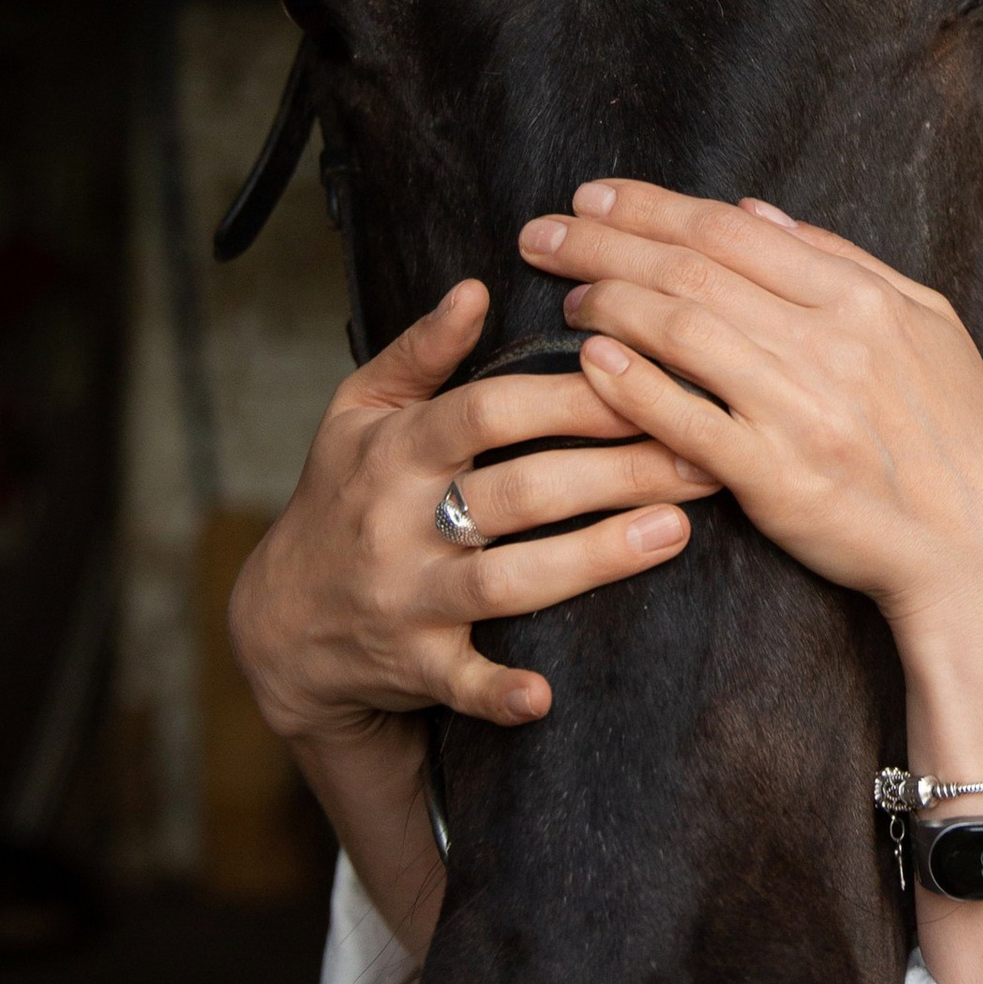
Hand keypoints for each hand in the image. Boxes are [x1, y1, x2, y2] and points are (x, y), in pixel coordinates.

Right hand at [228, 278, 715, 749]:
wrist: (281, 621)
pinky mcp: (413, 664)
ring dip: (591, 559)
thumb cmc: (342, 495)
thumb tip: (476, 287)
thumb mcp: (358, 413)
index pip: (486, 412)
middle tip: (701, 455)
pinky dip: (497, 692)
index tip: (646, 377)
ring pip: (505, 579)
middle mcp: (399, 521)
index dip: (566, 397)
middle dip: (614, 471)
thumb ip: (419, 351)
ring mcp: (406, 596)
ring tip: (674, 530)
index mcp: (395, 450)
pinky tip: (546, 696)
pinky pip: (459, 682)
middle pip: (517, 491)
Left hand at [526, 183, 982, 638]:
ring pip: (680, 331)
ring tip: (569, 297)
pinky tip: (592, 361)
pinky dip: (633, 385)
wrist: (977, 545)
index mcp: (861, 298)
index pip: (732, 229)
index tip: (593, 197)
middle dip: (604, 243)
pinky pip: (684, 420)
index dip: (651, 207)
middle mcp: (827, 342)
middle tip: (543, 234)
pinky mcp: (774, 477)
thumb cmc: (953, 435)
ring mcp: (798, 409)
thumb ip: (841, 260)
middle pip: (691, 268)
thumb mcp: (926, 323)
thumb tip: (757, 213)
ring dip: (610, 304)